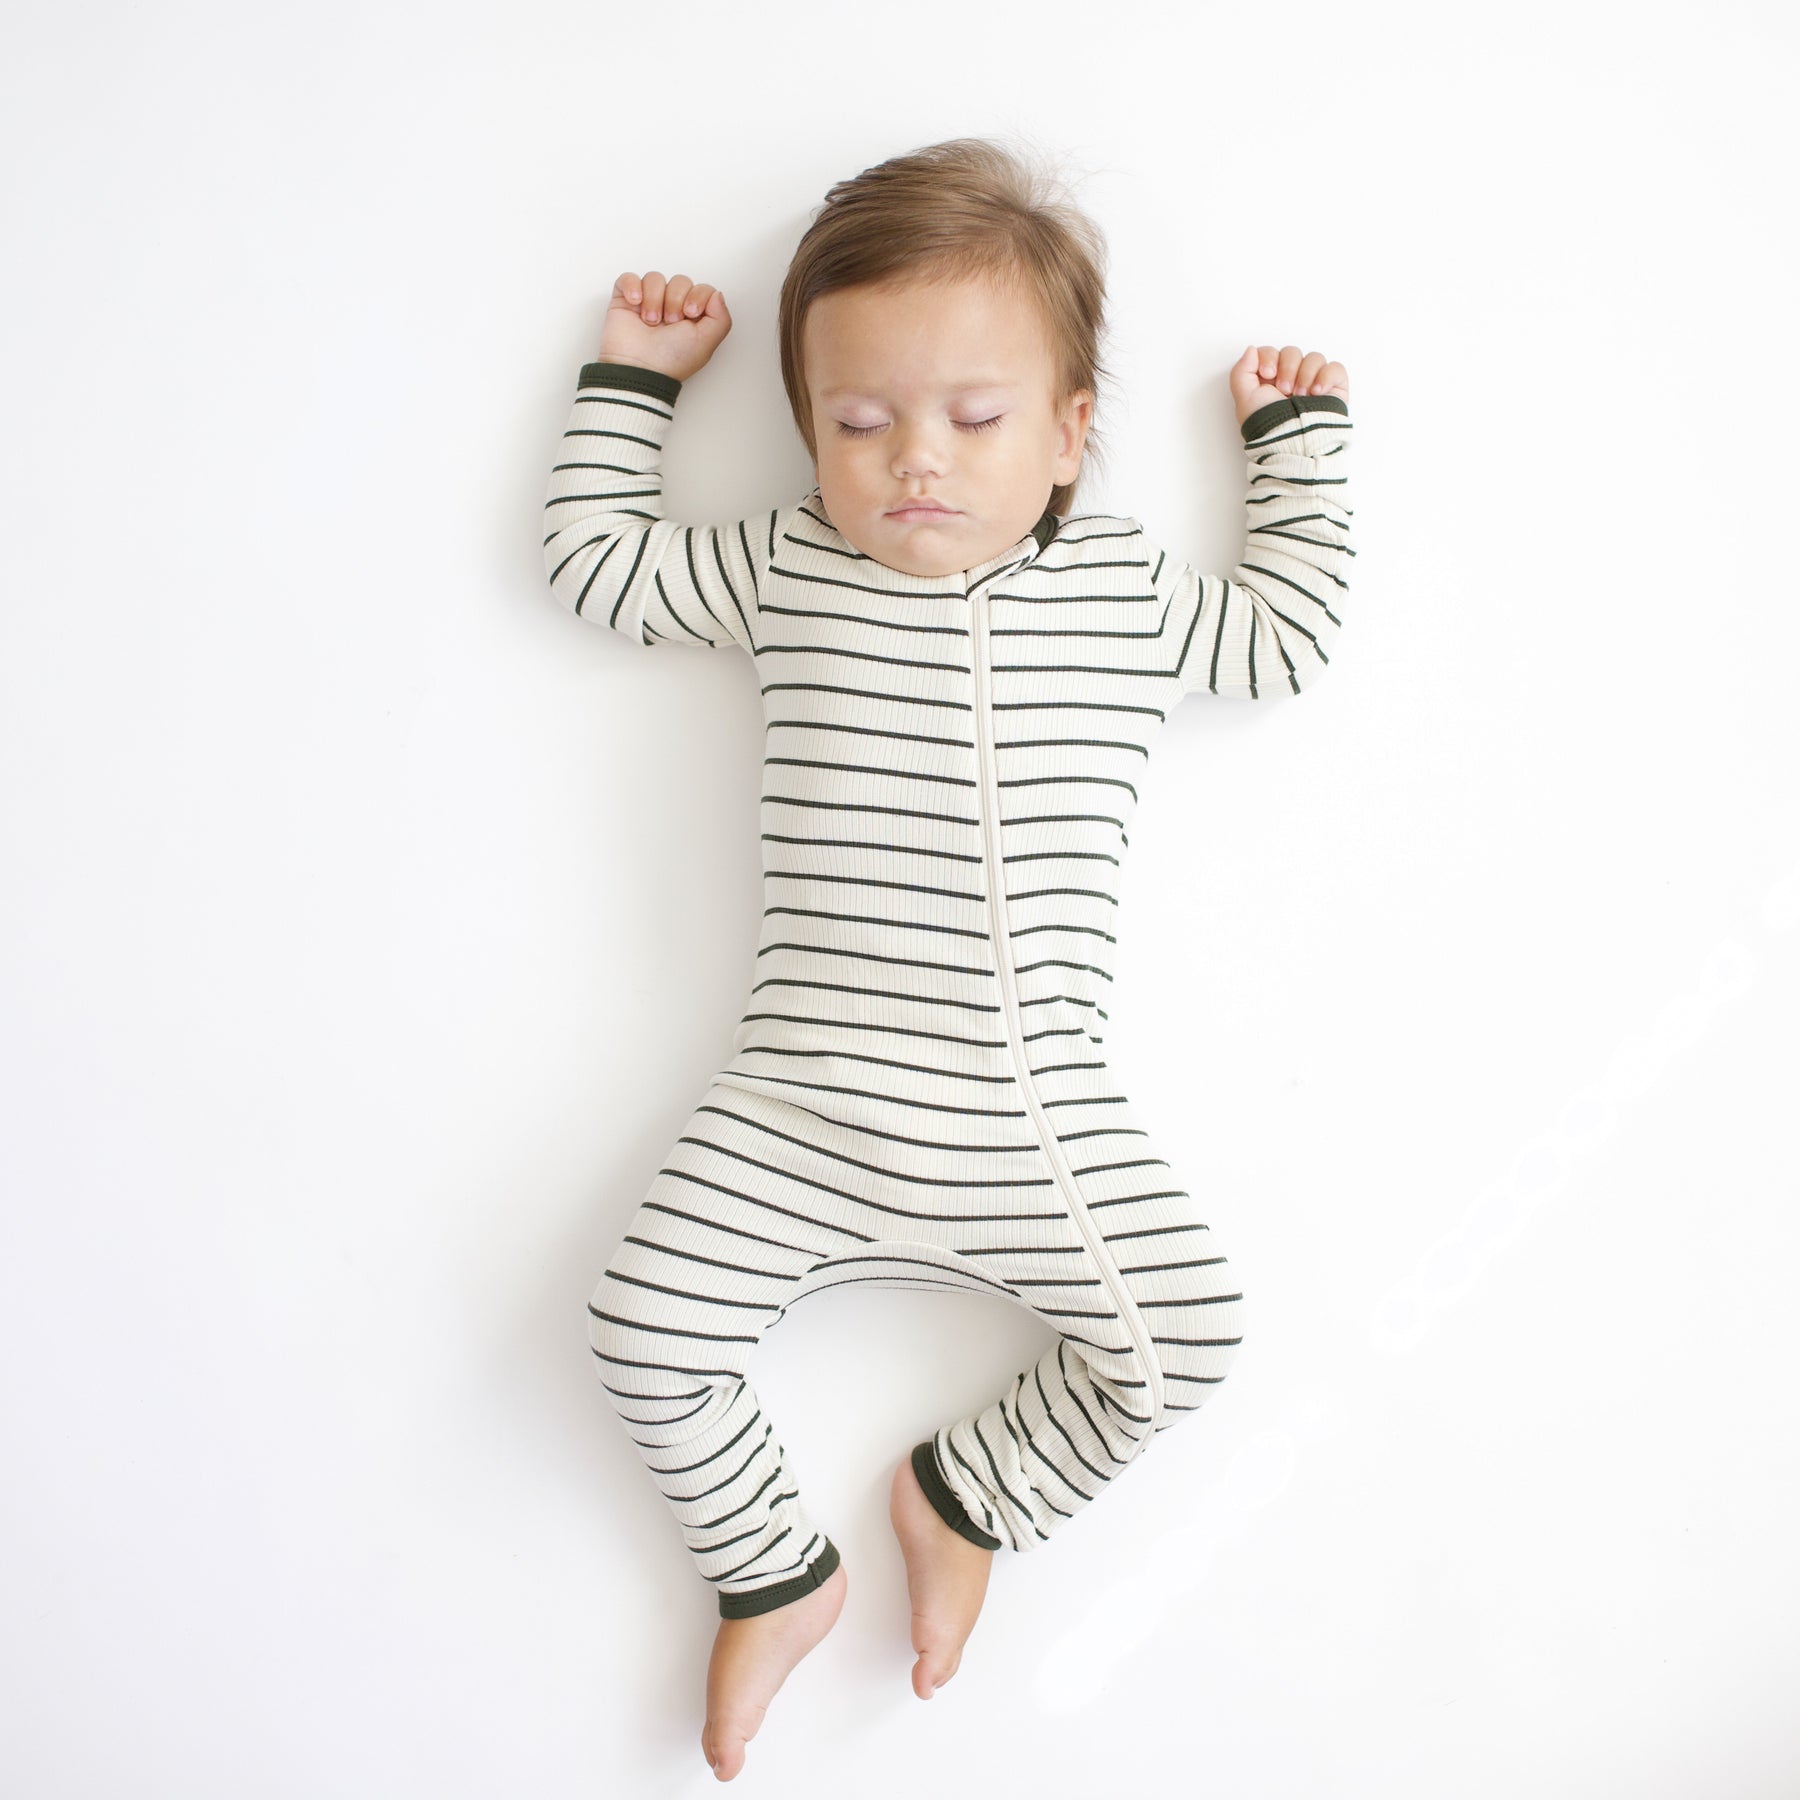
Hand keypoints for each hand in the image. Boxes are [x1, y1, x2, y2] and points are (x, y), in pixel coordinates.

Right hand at [596, 270, 732, 383]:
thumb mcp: (706, 343)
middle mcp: (672, 309)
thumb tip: (717, 295)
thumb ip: (721, 318)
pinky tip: (635, 304)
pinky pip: (629, 278)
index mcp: (693, 318)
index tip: (690, 313)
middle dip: (675, 300)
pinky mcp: (625, 301)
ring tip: (650, 322)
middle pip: (680, 281)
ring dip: (654, 299)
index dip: (698, 296)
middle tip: (670, 322)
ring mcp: (648, 303)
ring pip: (655, 278)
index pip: (702, 289)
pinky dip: (632, 287)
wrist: (639, 369)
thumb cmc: (670, 362)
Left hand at [1229, 343, 1349, 427]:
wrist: (1294, 442)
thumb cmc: (1269, 426)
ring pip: (1314, 357)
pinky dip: (1326, 376)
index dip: (1269, 357)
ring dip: (1305, 374)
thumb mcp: (1245, 399)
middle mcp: (1292, 379)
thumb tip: (1251, 350)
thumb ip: (1241, 371)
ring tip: (1300, 396)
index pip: (1271, 352)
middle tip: (1284, 390)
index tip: (1267, 373)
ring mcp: (1314, 383)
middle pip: (1292, 351)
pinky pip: (1335, 367)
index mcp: (1270, 380)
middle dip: (1287, 368)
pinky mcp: (1334, 388)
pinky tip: (1317, 392)